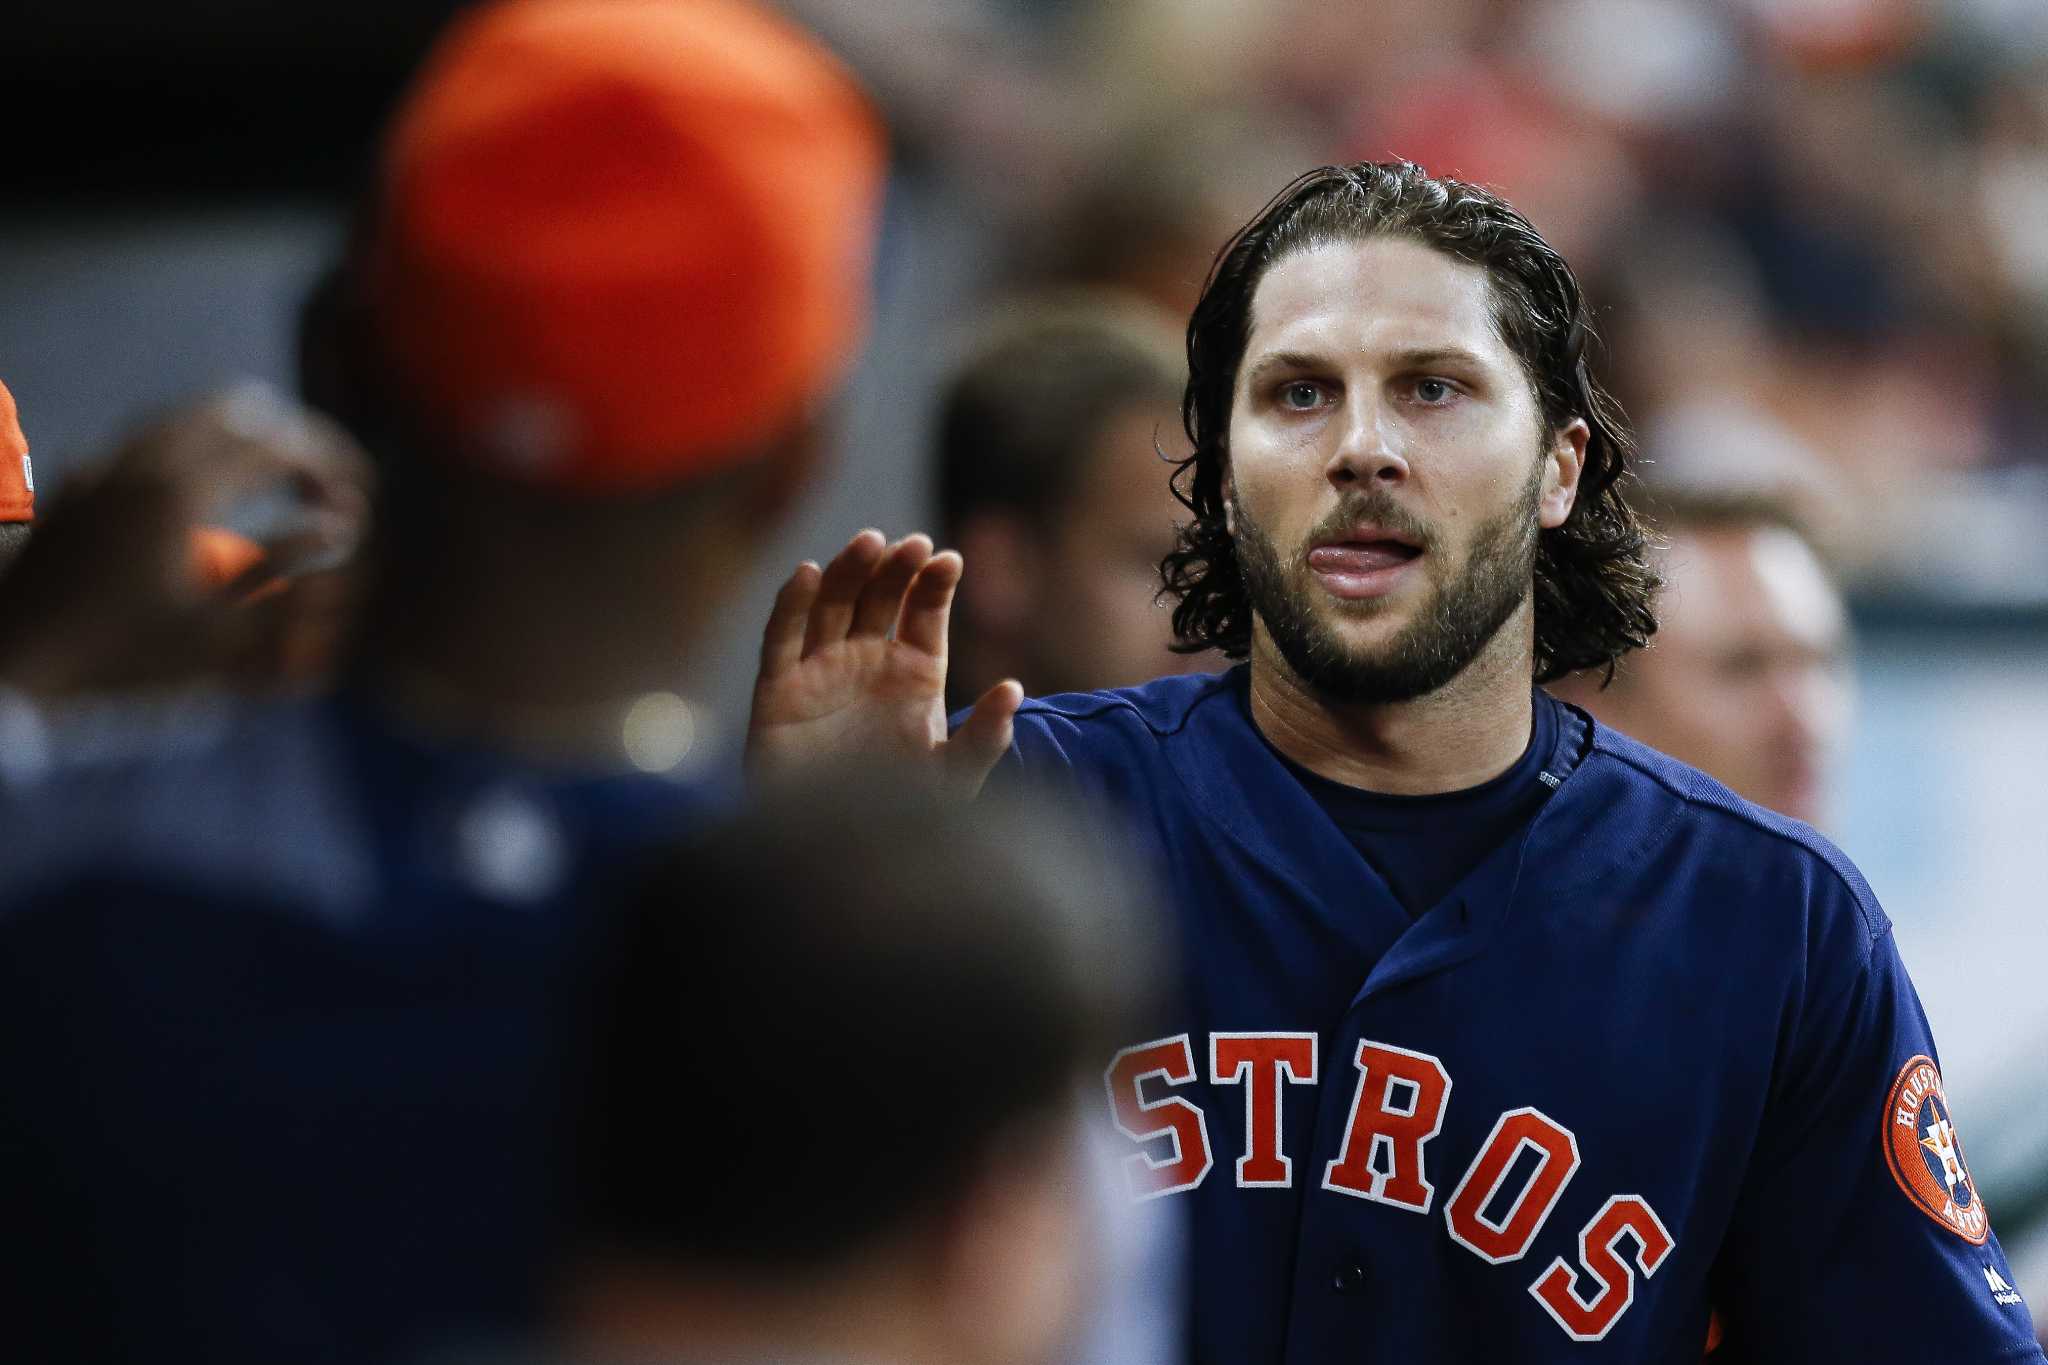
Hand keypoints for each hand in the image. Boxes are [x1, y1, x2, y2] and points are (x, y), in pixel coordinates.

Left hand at [0, 385, 370, 697]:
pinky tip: (200, 498)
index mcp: (185, 493)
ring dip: (244, 439)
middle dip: (292, 439)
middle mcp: (144, 462)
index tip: (360, 495)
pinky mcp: (79, 481)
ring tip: (272, 482)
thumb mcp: (220, 634)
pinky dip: (195, 451)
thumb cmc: (121, 658)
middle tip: (319, 482)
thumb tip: (342, 529)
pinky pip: (149, 439)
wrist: (13, 659)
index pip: (281, 448)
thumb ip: (288, 574)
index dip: (333, 465)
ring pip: (191, 415)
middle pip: (241, 411)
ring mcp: (106, 466)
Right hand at [747, 529, 1021, 793]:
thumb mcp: (951, 780)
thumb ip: (985, 738)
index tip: (950, 561)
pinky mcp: (777, 691)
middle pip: (880, 597)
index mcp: (914, 673)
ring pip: (831, 604)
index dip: (935, 585)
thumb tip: (1014, 689)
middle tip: (913, 545)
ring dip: (848, 570)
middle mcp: (867, 662)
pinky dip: (790, 604)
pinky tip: (805, 572)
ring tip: (869, 543)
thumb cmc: (897, 817)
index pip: (925, 613)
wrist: (834, 853)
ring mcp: (821, 671)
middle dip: (895, 568)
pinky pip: (781, 638)